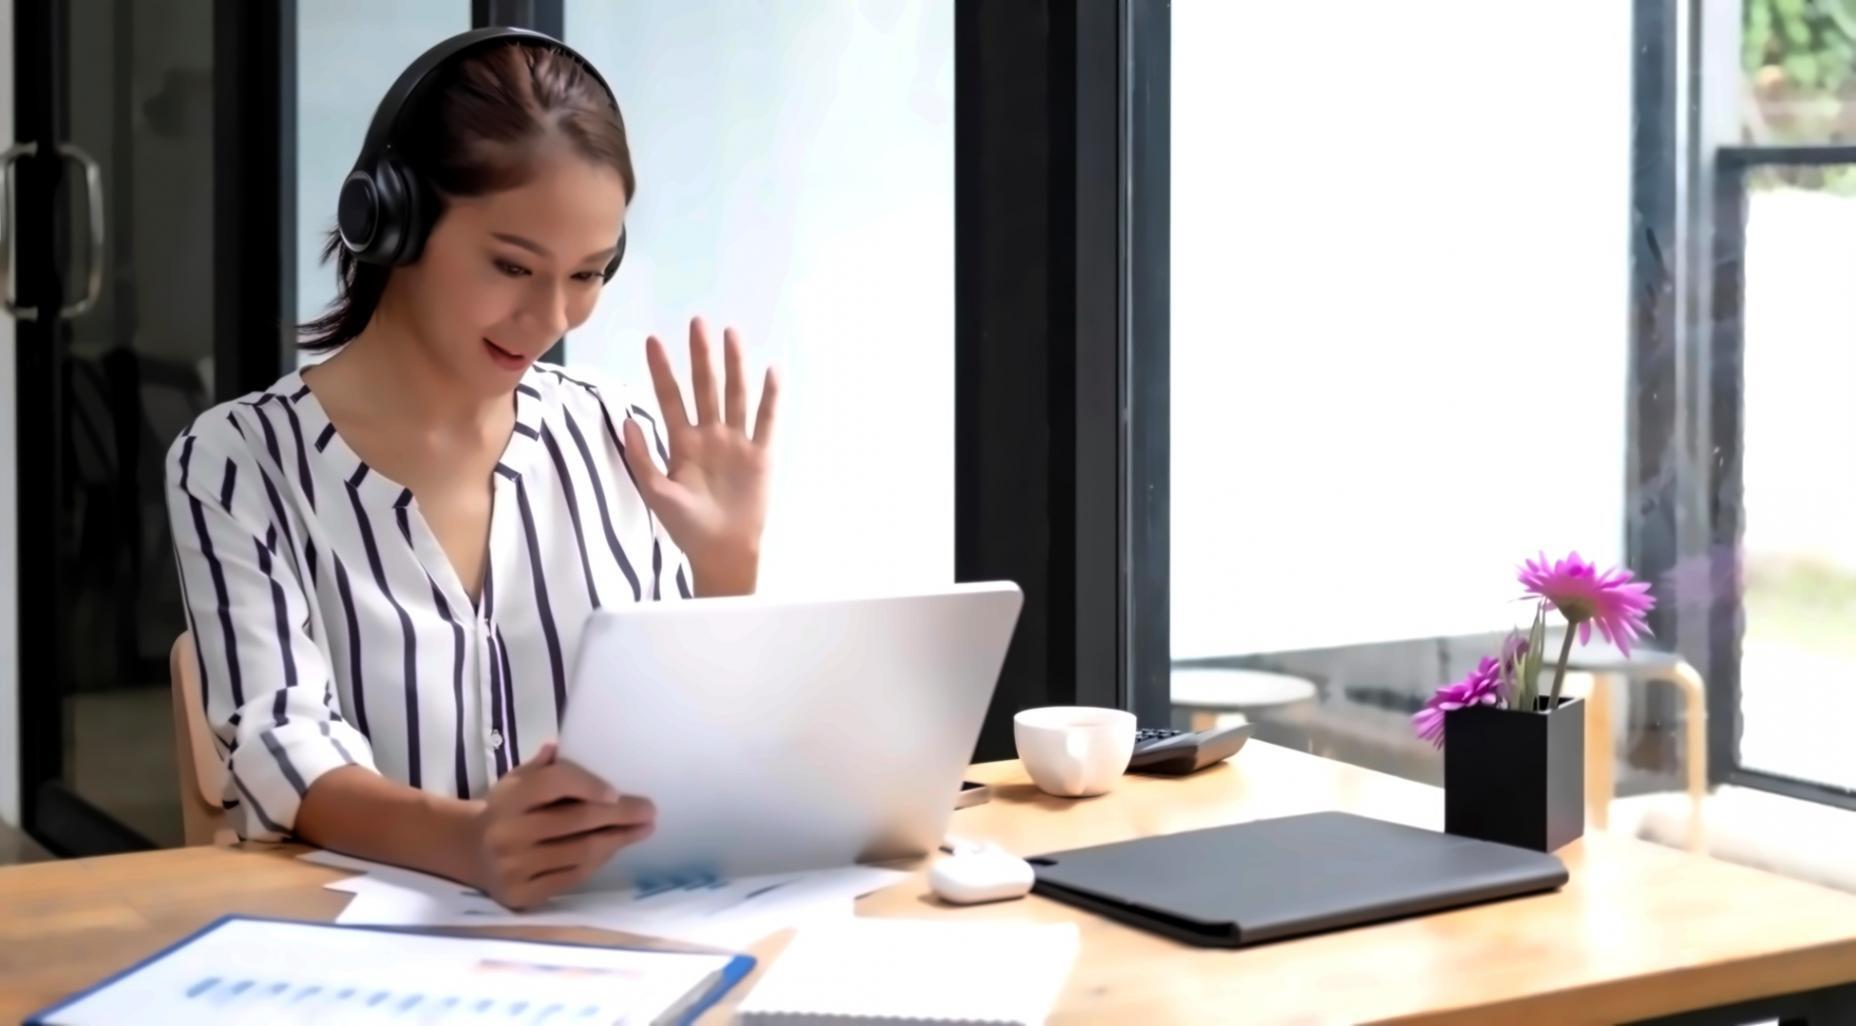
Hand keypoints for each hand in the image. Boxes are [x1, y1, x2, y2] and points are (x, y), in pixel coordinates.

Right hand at [466, 742, 655, 909]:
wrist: (470, 850)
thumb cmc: (507, 808)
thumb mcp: (516, 780)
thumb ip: (541, 767)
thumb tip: (558, 746)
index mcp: (509, 797)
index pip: (555, 784)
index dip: (588, 785)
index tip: (616, 792)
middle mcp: (508, 833)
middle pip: (576, 821)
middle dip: (620, 816)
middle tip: (649, 812)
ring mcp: (514, 867)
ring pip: (580, 853)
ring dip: (616, 841)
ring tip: (641, 831)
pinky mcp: (522, 894)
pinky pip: (572, 878)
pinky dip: (597, 863)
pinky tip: (613, 850)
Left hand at [622, 317, 776, 595]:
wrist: (721, 552)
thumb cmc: (686, 527)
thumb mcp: (656, 492)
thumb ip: (642, 457)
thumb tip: (627, 419)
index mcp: (682, 442)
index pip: (670, 397)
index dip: (662, 370)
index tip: (654, 340)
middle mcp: (710, 435)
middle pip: (705, 386)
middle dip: (700, 355)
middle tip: (697, 322)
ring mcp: (737, 442)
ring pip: (736, 394)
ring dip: (734, 365)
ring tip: (731, 334)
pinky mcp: (761, 455)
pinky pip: (767, 420)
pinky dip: (770, 397)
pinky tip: (771, 372)